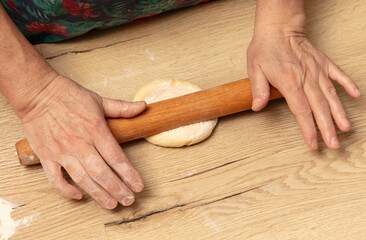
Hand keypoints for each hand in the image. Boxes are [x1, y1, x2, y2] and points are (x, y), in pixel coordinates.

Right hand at [19, 75, 145, 208]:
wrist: (37, 93)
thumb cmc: (68, 95)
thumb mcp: (99, 100)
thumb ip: (122, 107)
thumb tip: (143, 107)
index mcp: (95, 130)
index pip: (116, 157)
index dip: (129, 174)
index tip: (138, 186)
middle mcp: (80, 144)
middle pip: (102, 173)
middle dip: (117, 189)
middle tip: (129, 200)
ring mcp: (62, 152)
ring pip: (82, 179)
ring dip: (98, 194)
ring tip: (111, 204)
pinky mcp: (46, 156)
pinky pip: (55, 178)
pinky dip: (66, 190)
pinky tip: (79, 196)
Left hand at [247, 30, 360, 148]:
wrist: (278, 27)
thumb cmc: (265, 48)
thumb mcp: (254, 69)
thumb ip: (258, 89)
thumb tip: (257, 107)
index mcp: (289, 81)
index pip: (301, 110)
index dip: (308, 129)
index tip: (313, 144)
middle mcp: (306, 78)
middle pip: (319, 107)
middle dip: (327, 128)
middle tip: (334, 145)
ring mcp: (317, 70)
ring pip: (331, 95)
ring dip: (339, 113)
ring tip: (346, 128)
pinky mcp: (323, 62)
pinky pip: (338, 74)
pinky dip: (348, 84)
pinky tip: (356, 96)